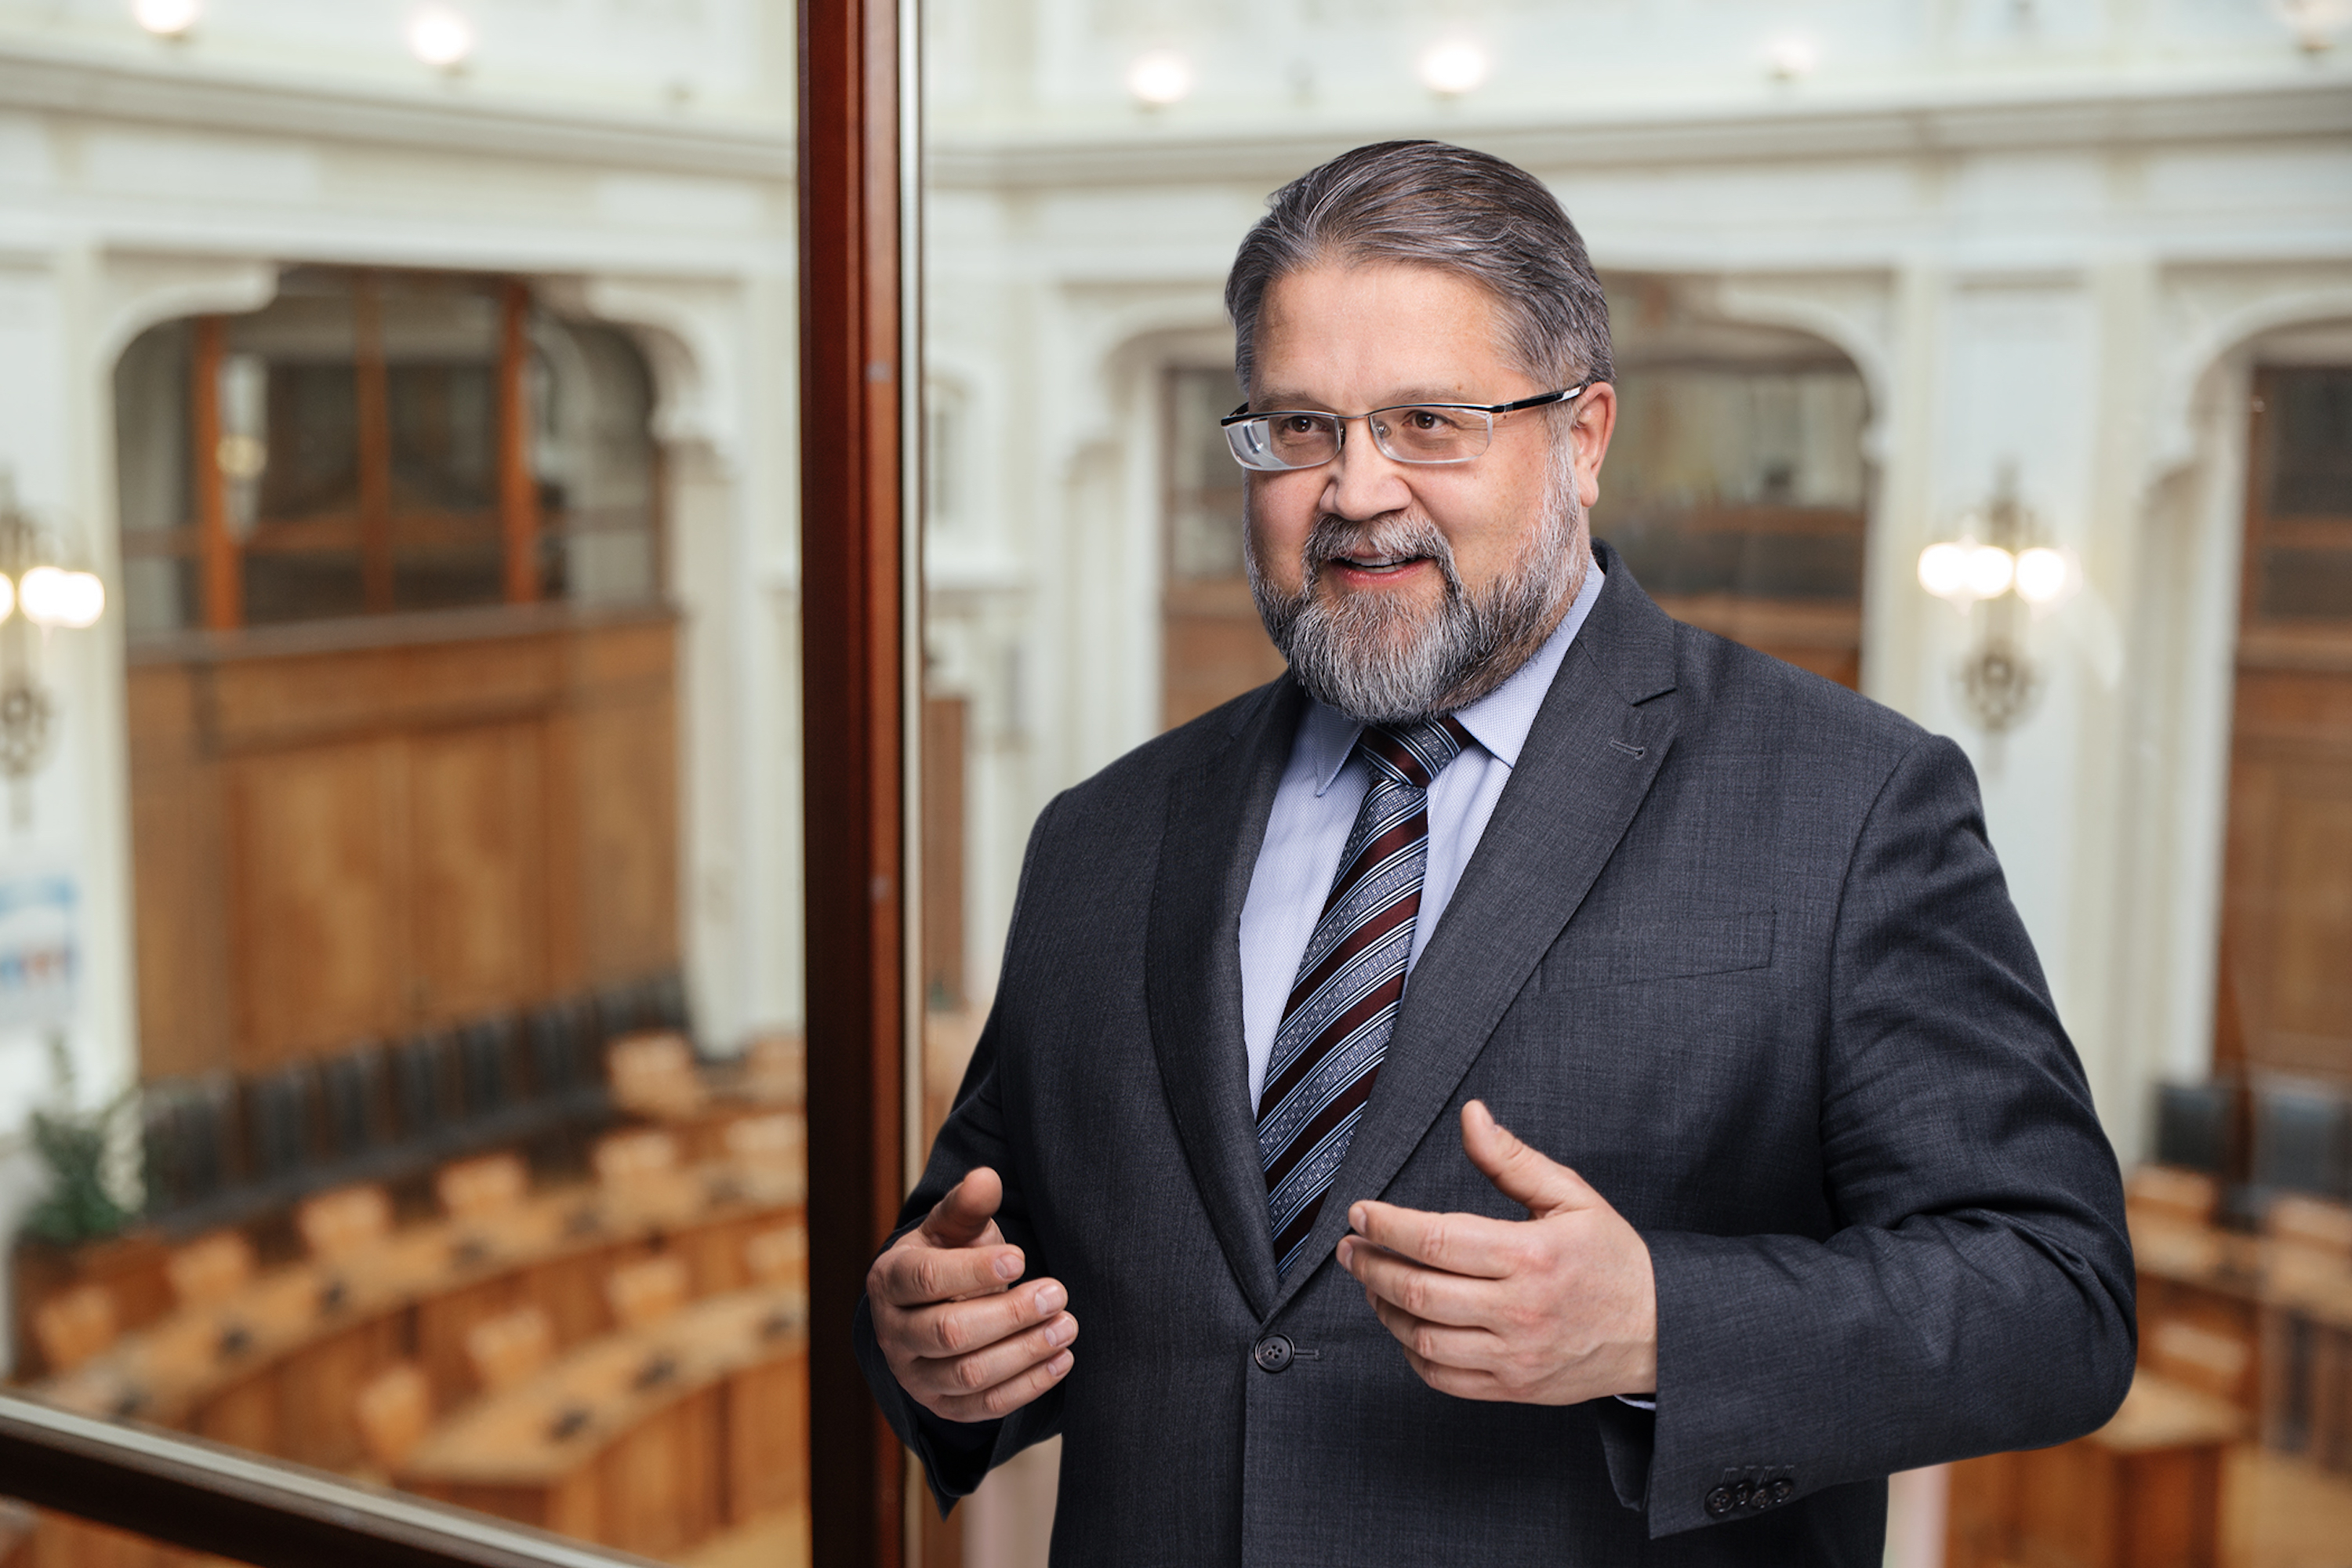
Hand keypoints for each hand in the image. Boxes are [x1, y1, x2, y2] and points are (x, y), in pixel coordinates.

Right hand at [867, 1167, 1076, 1421]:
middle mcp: (893, 1333)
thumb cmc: (948, 1256)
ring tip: (1067, 1326)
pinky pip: (985, 1408)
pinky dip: (1028, 1386)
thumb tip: (986, 1177)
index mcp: (890, 1279)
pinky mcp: (942, 1407)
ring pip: (969, 1375)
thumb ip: (968, 1204)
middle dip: (1010, 1314)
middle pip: (949, 1332)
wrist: (933, 1308)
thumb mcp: (953, 1227)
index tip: (1021, 1258)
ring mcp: (915, 1376)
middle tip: (1058, 1293)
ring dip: (1025, 1352)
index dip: (974, 1271)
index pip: (926, 1279)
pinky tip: (1061, 1360)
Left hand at [1336, 1100, 1655, 1404]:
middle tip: (1351, 1247)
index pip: (1436, 1239)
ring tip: (1372, 1282)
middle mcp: (1519, 1311)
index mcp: (1531, 1256)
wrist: (1659, 1331)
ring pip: (1422, 1338)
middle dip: (1371, 1265)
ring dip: (1383, 1308)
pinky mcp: (1512, 1387)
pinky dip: (1411, 1351)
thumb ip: (1512, 1159)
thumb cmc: (1612, 1258)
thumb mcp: (1571, 1196)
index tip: (1360, 1213)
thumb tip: (1471, 1116)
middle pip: (1418, 1291)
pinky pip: (1442, 1376)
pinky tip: (1405, 1324)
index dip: (1387, 1225)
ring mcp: (1514, 1356)